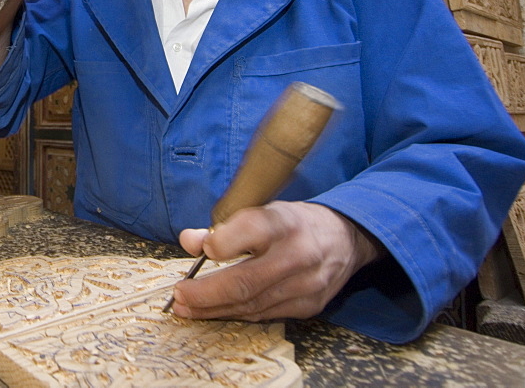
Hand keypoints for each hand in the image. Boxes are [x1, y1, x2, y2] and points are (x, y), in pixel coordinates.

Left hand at [171, 201, 381, 321]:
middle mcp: (299, 254)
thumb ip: (225, 226)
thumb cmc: (294, 222)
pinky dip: (236, 313)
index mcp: (285, 222)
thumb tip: (189, 241)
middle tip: (179, 294)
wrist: (345, 238)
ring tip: (187, 307)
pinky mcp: (309, 306)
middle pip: (245, 281)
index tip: (197, 249)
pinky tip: (215, 310)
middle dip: (205, 293)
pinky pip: (264, 315)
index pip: (249, 230)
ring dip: (214, 309)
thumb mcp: (262, 209)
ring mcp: (307, 285)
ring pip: (252, 305)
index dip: (218, 243)